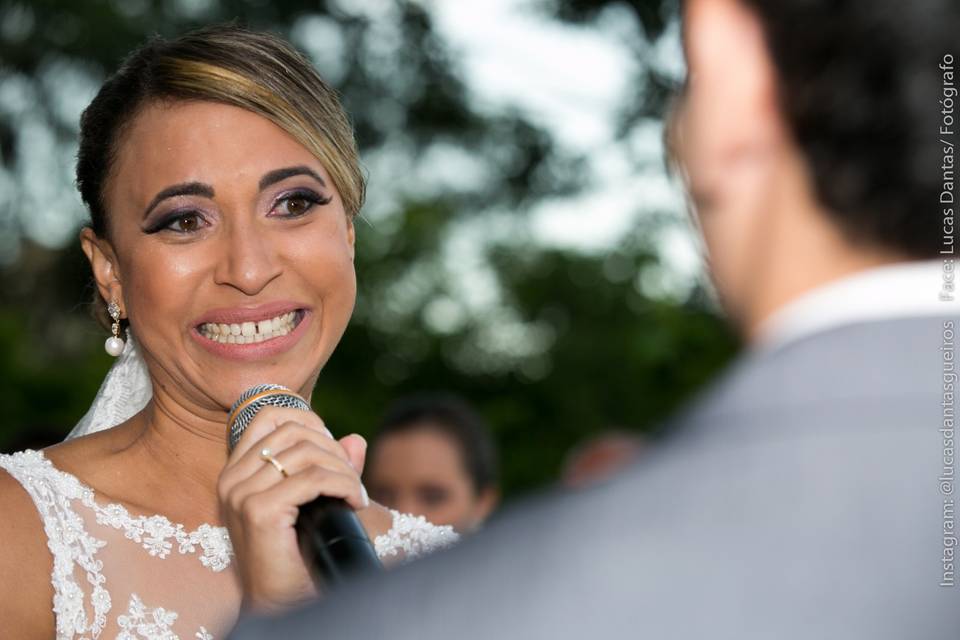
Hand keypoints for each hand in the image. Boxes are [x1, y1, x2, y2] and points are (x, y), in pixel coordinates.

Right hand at [217, 406, 368, 612]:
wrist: (281, 604)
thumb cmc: (296, 556)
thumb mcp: (313, 503)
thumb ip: (331, 468)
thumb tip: (356, 440)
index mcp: (236, 471)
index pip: (268, 416)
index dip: (309, 422)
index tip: (334, 449)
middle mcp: (232, 478)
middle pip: (293, 431)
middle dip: (334, 450)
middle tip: (352, 479)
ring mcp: (241, 494)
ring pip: (306, 453)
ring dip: (343, 470)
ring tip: (356, 494)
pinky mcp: (258, 511)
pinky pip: (313, 479)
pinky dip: (343, 485)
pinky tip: (354, 502)